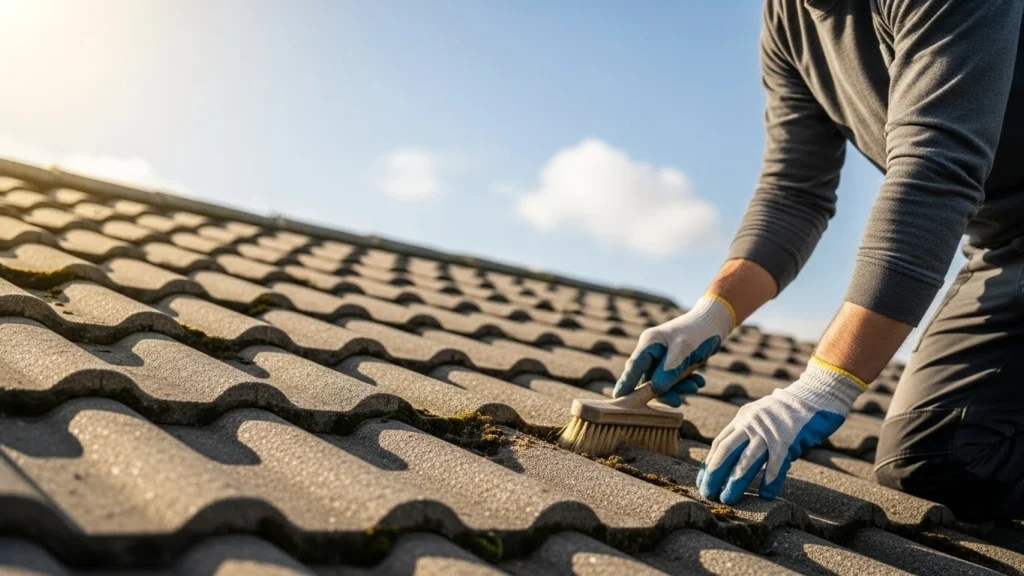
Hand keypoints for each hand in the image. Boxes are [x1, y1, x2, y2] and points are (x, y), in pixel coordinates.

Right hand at [613, 294, 735, 406]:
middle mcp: (652, 351)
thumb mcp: (684, 350)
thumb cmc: (698, 332)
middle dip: (663, 391)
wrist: (715, 323)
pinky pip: (674, 380)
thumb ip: (669, 370)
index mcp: (649, 343)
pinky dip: (686, 383)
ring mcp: (662, 358)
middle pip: (648, 379)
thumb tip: (655, 389)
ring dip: (678, 388)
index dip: (626, 383)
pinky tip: (699, 381)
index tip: (618, 398)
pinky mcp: (673, 364)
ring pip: (662, 382)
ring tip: (696, 385)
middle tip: (678, 401)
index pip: (633, 366)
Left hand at [697, 359, 863, 503]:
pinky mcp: (789, 440)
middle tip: (708, 494)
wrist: (816, 394)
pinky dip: (770, 480)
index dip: (709, 465)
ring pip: (746, 461)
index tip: (702, 482)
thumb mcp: (760, 416)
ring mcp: (769, 432)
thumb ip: (747, 433)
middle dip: (714, 475)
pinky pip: (776, 464)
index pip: (719, 444)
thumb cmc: (789, 411)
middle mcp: (751, 424)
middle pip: (726, 452)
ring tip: (728, 499)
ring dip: (735, 482)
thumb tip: (735, 458)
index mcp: (742, 419)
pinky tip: (765, 495)